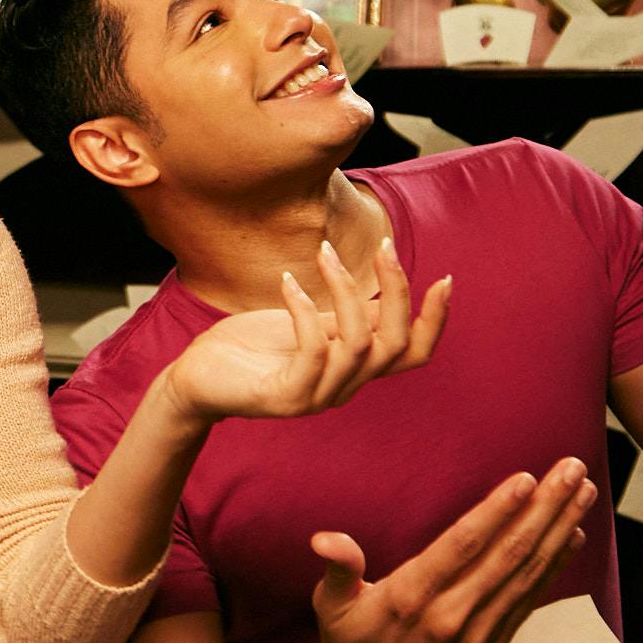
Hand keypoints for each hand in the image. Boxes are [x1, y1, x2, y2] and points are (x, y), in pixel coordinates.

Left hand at [156, 235, 451, 426]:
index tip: (444, 278)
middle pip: (397, 344)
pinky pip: (313, 350)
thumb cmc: (252, 347)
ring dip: (345, 290)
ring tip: (323, 251)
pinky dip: (304, 309)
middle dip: (398, 290)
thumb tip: (388, 290)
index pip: (414, 353)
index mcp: (355, 368)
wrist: (197, 381)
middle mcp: (345, 386)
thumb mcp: (309, 324)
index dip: (436, 321)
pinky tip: (288, 281)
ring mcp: (318, 396)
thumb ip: (346, 315)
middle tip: (383, 245)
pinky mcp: (287, 397)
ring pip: (359, 344)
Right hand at [297, 461, 601, 642]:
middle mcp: (451, 616)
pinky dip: (555, 566)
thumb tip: (326, 540)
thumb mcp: (331, 608)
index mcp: (411, 598)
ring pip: (527, 574)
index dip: (496, 512)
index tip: (526, 479)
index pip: (462, 547)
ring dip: (559, 530)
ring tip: (584, 492)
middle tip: (573, 468)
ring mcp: (478, 635)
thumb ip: (338, 569)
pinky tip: (574, 536)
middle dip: (545, 508)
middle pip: (508, 555)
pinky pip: (530, 599)